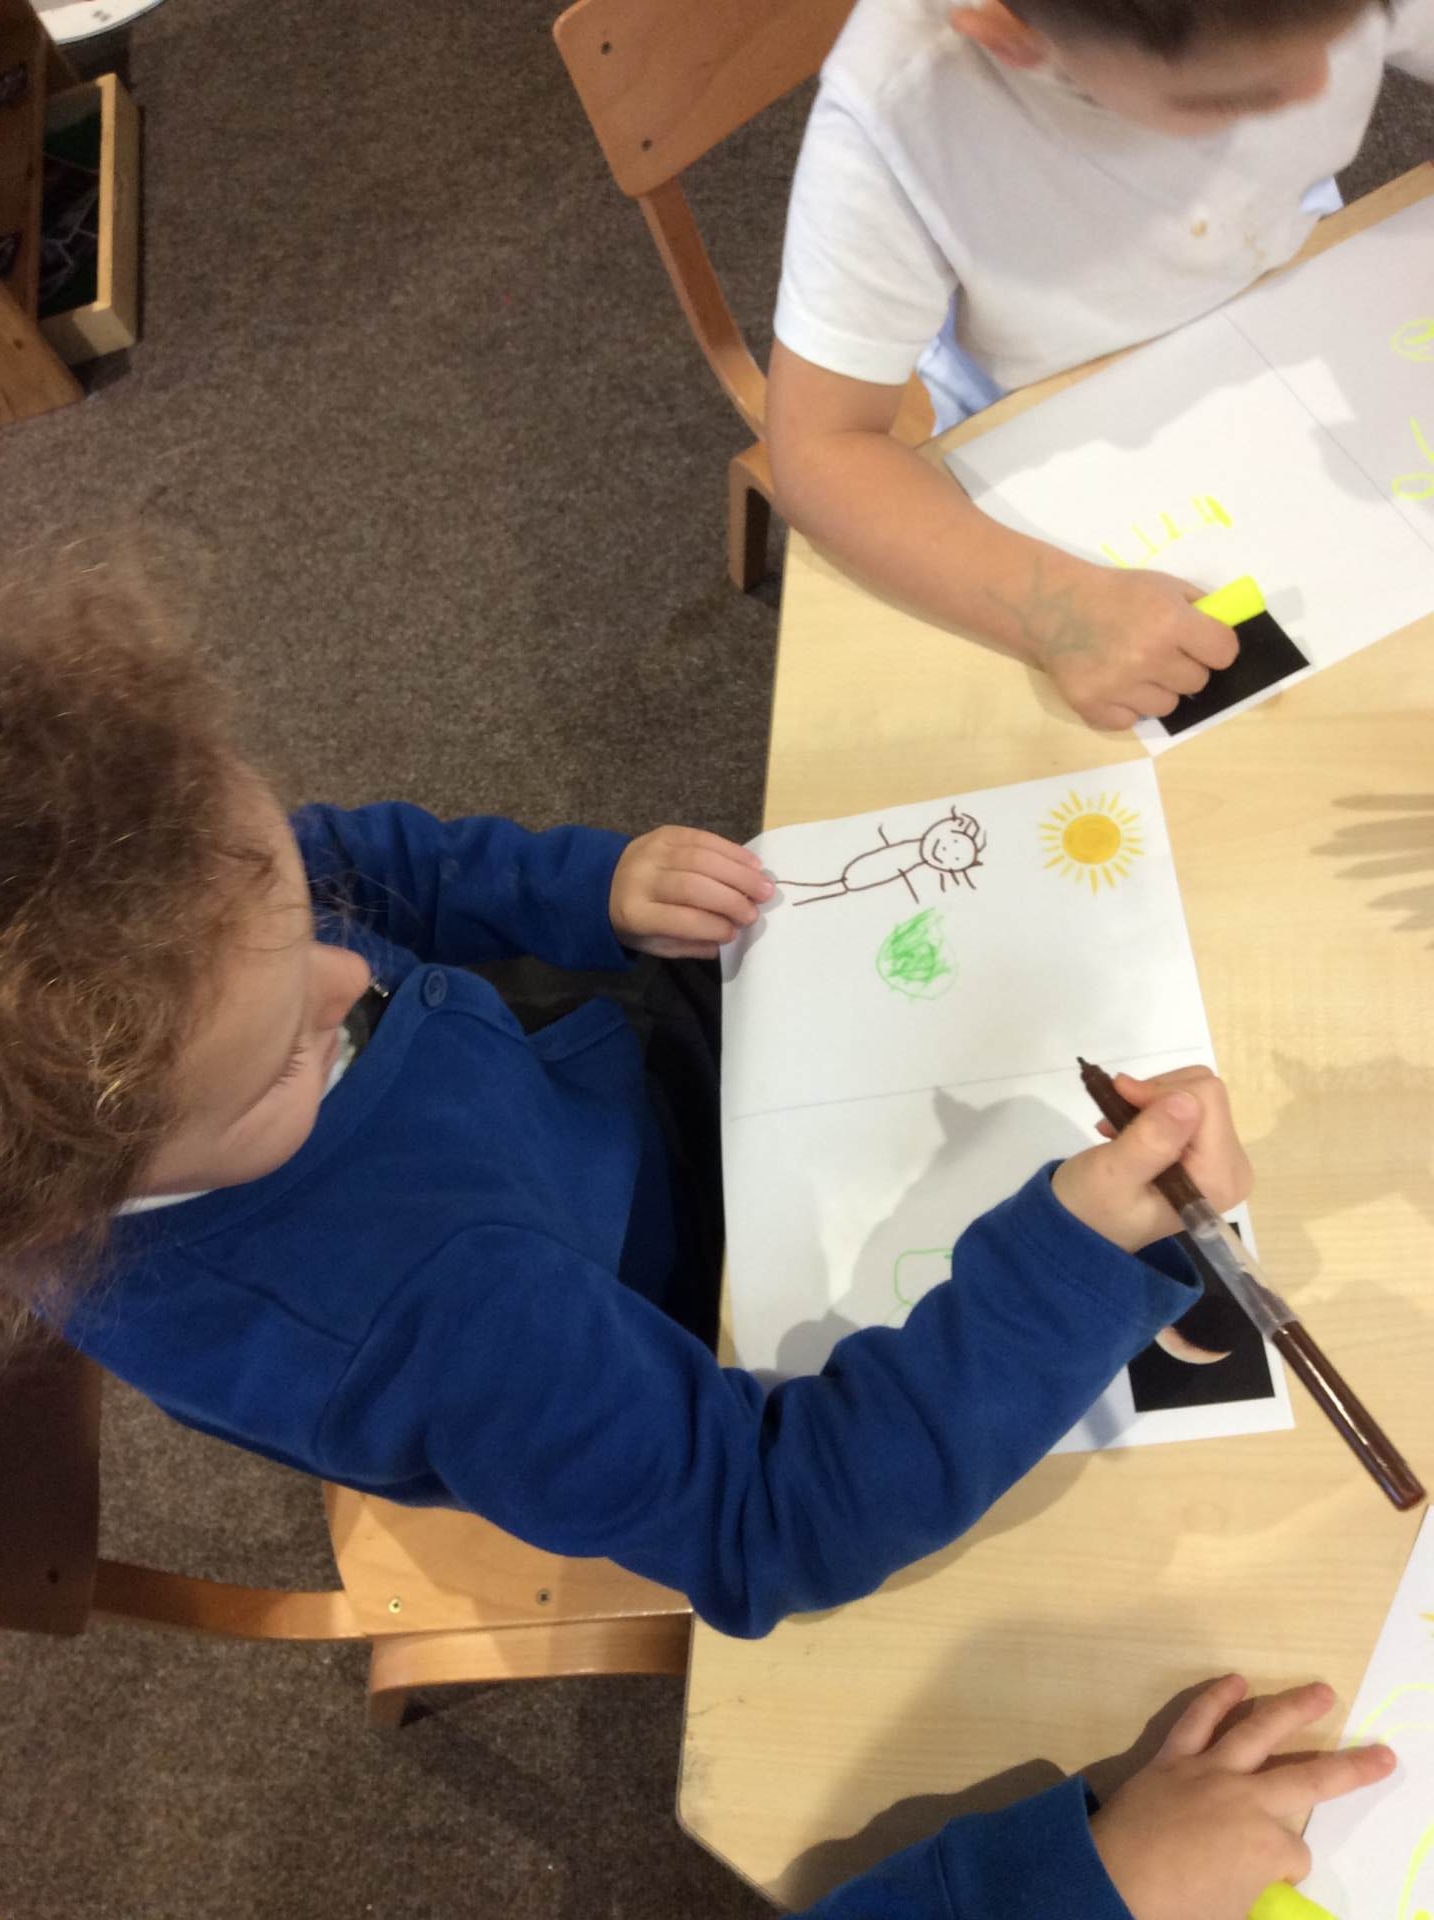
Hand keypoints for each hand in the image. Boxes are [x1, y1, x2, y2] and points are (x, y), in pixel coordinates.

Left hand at [610, 827, 772, 958]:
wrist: (604, 880)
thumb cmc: (635, 920)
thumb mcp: (653, 943)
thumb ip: (689, 943)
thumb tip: (727, 938)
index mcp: (635, 912)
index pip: (680, 919)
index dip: (712, 926)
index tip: (735, 933)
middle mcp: (642, 878)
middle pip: (693, 886)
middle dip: (731, 899)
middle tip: (756, 910)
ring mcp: (654, 851)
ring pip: (702, 858)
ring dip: (739, 873)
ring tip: (764, 887)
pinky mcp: (666, 832)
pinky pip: (704, 837)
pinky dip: (732, 851)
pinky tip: (753, 864)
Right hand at [1038, 566, 1238, 730]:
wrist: (1053, 605)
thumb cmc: (1114, 593)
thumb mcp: (1162, 585)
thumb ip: (1199, 609)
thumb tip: (1227, 635)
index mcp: (1170, 622)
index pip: (1224, 654)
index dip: (1215, 648)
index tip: (1202, 645)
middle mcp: (1148, 657)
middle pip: (1196, 683)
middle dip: (1184, 668)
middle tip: (1160, 653)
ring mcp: (1120, 686)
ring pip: (1167, 706)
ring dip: (1157, 690)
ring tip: (1134, 669)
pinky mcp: (1093, 706)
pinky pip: (1131, 721)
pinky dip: (1126, 707)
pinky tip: (1114, 684)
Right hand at [1051, 1067, 1250, 1252]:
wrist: (1085, 1230)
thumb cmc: (1093, 1208)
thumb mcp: (1113, 1174)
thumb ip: (1150, 1141)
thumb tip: (1186, 1101)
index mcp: (1219, 1178)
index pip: (1206, 1099)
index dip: (1159, 1091)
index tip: (1121, 1099)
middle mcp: (1233, 1168)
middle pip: (1206, 1093)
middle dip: (1155, 1095)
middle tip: (1116, 1117)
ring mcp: (1224, 1160)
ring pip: (1197, 1092)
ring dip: (1151, 1100)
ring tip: (1119, 1128)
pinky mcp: (1211, 1152)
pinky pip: (1191, 1104)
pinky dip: (1155, 1106)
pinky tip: (1130, 1129)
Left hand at [1090, 1676, 1394, 1919]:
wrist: (1111, 1882)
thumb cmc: (1176, 1910)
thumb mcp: (1233, 1912)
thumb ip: (1253, 1886)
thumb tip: (1255, 1878)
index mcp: (1265, 1845)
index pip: (1295, 1854)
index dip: (1287, 1867)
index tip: (1271, 1876)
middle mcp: (1246, 1799)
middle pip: (1309, 1779)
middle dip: (1349, 1768)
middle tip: (1379, 1752)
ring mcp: (1209, 1771)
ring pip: (1258, 1730)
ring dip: (1292, 1709)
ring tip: (1321, 1691)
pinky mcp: (1172, 1757)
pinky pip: (1196, 1720)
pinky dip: (1216, 1698)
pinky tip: (1235, 1680)